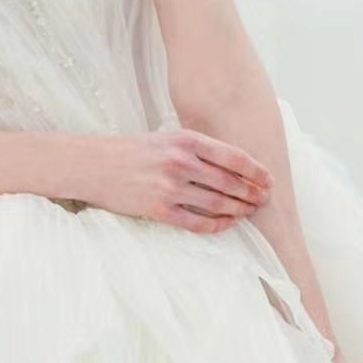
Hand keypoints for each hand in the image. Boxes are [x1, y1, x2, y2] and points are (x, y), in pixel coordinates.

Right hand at [84, 126, 273, 233]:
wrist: (94, 164)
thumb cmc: (132, 150)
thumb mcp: (166, 138)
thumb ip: (197, 148)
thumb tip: (234, 164)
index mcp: (185, 140)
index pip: (234, 157)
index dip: (256, 171)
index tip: (268, 180)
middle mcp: (180, 162)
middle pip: (230, 182)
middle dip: (252, 193)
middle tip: (264, 200)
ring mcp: (170, 187)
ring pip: (218, 204)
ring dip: (239, 210)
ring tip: (249, 212)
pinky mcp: (159, 209)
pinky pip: (197, 222)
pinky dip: (217, 225)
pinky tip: (226, 224)